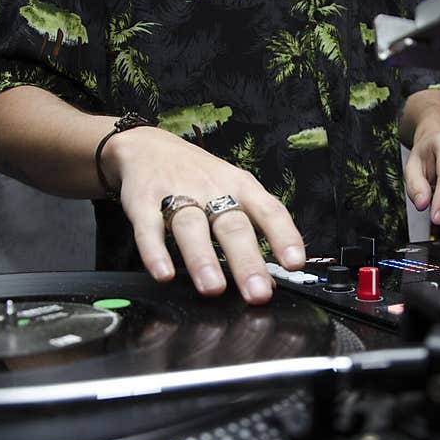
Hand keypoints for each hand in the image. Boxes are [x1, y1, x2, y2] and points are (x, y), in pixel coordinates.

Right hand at [103, 126, 304, 304]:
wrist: (148, 146)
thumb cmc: (201, 177)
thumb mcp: (235, 194)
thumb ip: (254, 235)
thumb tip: (271, 281)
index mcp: (242, 188)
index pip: (270, 212)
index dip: (285, 237)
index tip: (295, 264)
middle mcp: (213, 190)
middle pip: (233, 226)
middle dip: (247, 262)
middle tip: (257, 292)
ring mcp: (178, 195)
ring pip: (193, 227)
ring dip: (203, 259)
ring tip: (213, 288)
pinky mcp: (143, 203)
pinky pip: (149, 229)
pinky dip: (155, 252)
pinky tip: (164, 273)